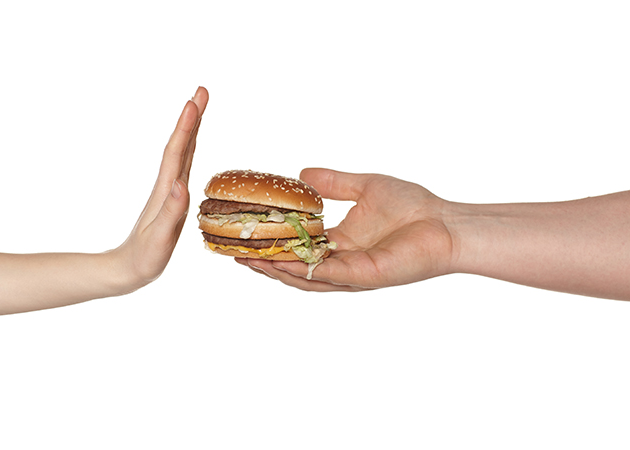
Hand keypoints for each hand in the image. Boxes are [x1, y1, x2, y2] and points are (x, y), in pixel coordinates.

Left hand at [109, 87, 208, 292]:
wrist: (126, 269)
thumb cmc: (143, 257)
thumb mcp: (159, 237)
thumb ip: (171, 211)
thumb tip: (181, 184)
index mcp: (166, 191)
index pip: (177, 151)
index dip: (186, 126)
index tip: (194, 101)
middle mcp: (168, 186)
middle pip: (180, 144)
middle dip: (192, 117)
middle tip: (202, 91)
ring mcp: (169, 192)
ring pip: (182, 152)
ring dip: (191, 129)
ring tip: (198, 109)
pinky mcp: (171, 200)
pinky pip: (183, 166)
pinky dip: (189, 149)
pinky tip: (191, 146)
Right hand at [237, 168, 455, 291]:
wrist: (447, 223)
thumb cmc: (413, 207)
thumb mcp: (364, 186)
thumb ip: (334, 183)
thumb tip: (302, 174)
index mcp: (339, 244)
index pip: (296, 246)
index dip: (268, 242)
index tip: (241, 232)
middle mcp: (340, 263)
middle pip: (291, 267)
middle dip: (261, 261)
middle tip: (230, 251)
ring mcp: (351, 273)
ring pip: (304, 277)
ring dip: (274, 270)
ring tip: (245, 259)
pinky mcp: (365, 275)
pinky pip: (327, 275)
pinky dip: (302, 270)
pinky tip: (279, 262)